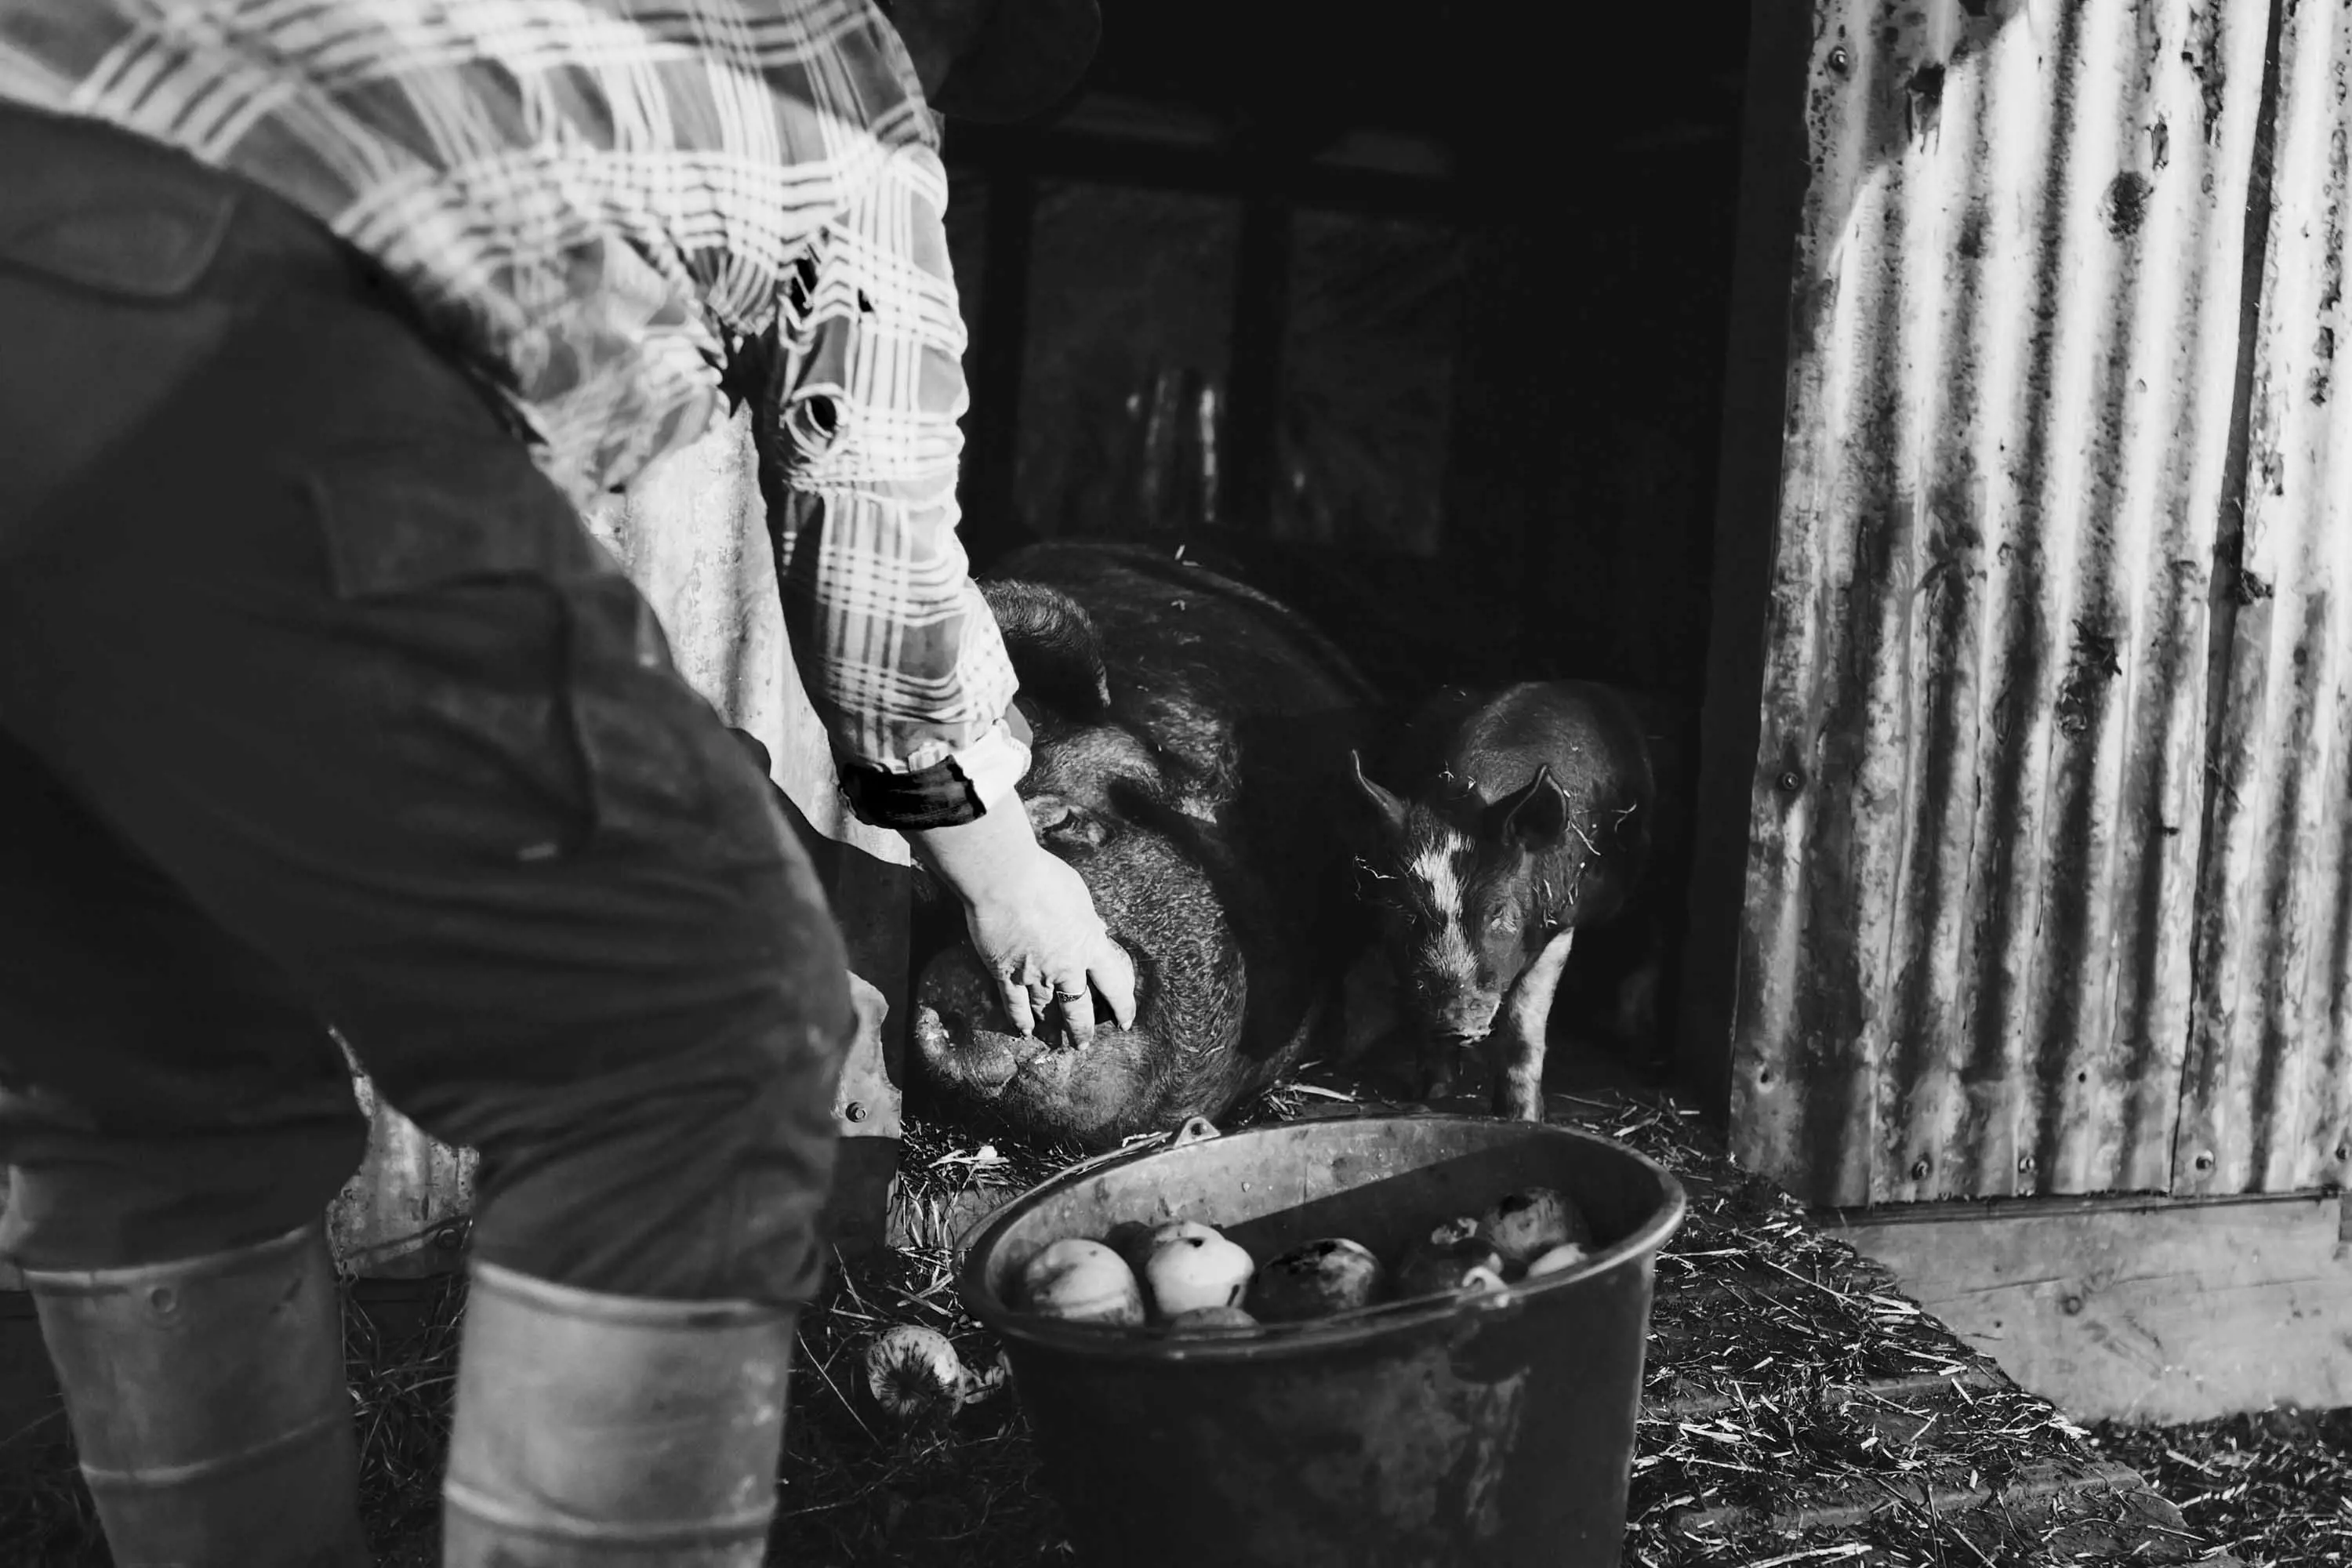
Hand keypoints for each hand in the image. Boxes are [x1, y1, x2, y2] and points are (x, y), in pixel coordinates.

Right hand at [962, 846, 1136, 1046]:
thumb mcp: (1079, 897)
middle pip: (1080, 1009)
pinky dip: (1020, 1020)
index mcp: (1089, 945)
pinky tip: (1025, 1030)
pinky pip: (1015, 1005)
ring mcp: (1034, 974)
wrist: (1004, 879)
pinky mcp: (1005, 973)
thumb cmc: (1044, 878)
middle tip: (1083, 1043)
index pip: (1114, 985)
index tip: (1126, 1020)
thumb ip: (1088, 919)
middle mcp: (1065, 967)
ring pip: (1046, 1010)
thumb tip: (1098, 928)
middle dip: (1083, 1029)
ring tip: (1056, 1041)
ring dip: (1052, 1028)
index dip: (1123, 1006)